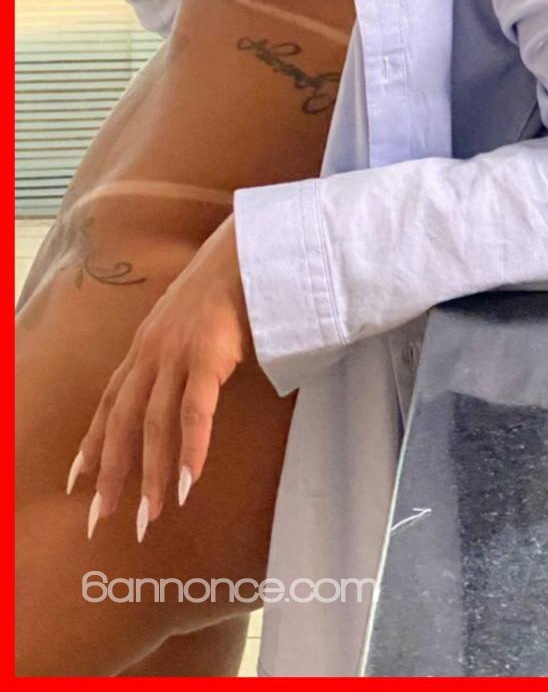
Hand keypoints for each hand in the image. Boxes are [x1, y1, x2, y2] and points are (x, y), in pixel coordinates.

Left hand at [67, 216, 251, 542]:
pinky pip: (194, 411)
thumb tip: (182, 386)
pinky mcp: (208, 355)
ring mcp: (177, 354)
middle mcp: (151, 353)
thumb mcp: (188, 322)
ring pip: (154, 425)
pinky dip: (190, 448)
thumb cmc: (226, 285)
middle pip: (123, 423)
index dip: (92, 444)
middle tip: (102, 520)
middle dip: (111, 474)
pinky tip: (188, 482)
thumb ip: (179, 354)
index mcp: (144, 347)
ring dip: (151, 474)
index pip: (108, 404)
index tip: (76, 483)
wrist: (247, 249)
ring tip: (150, 516)